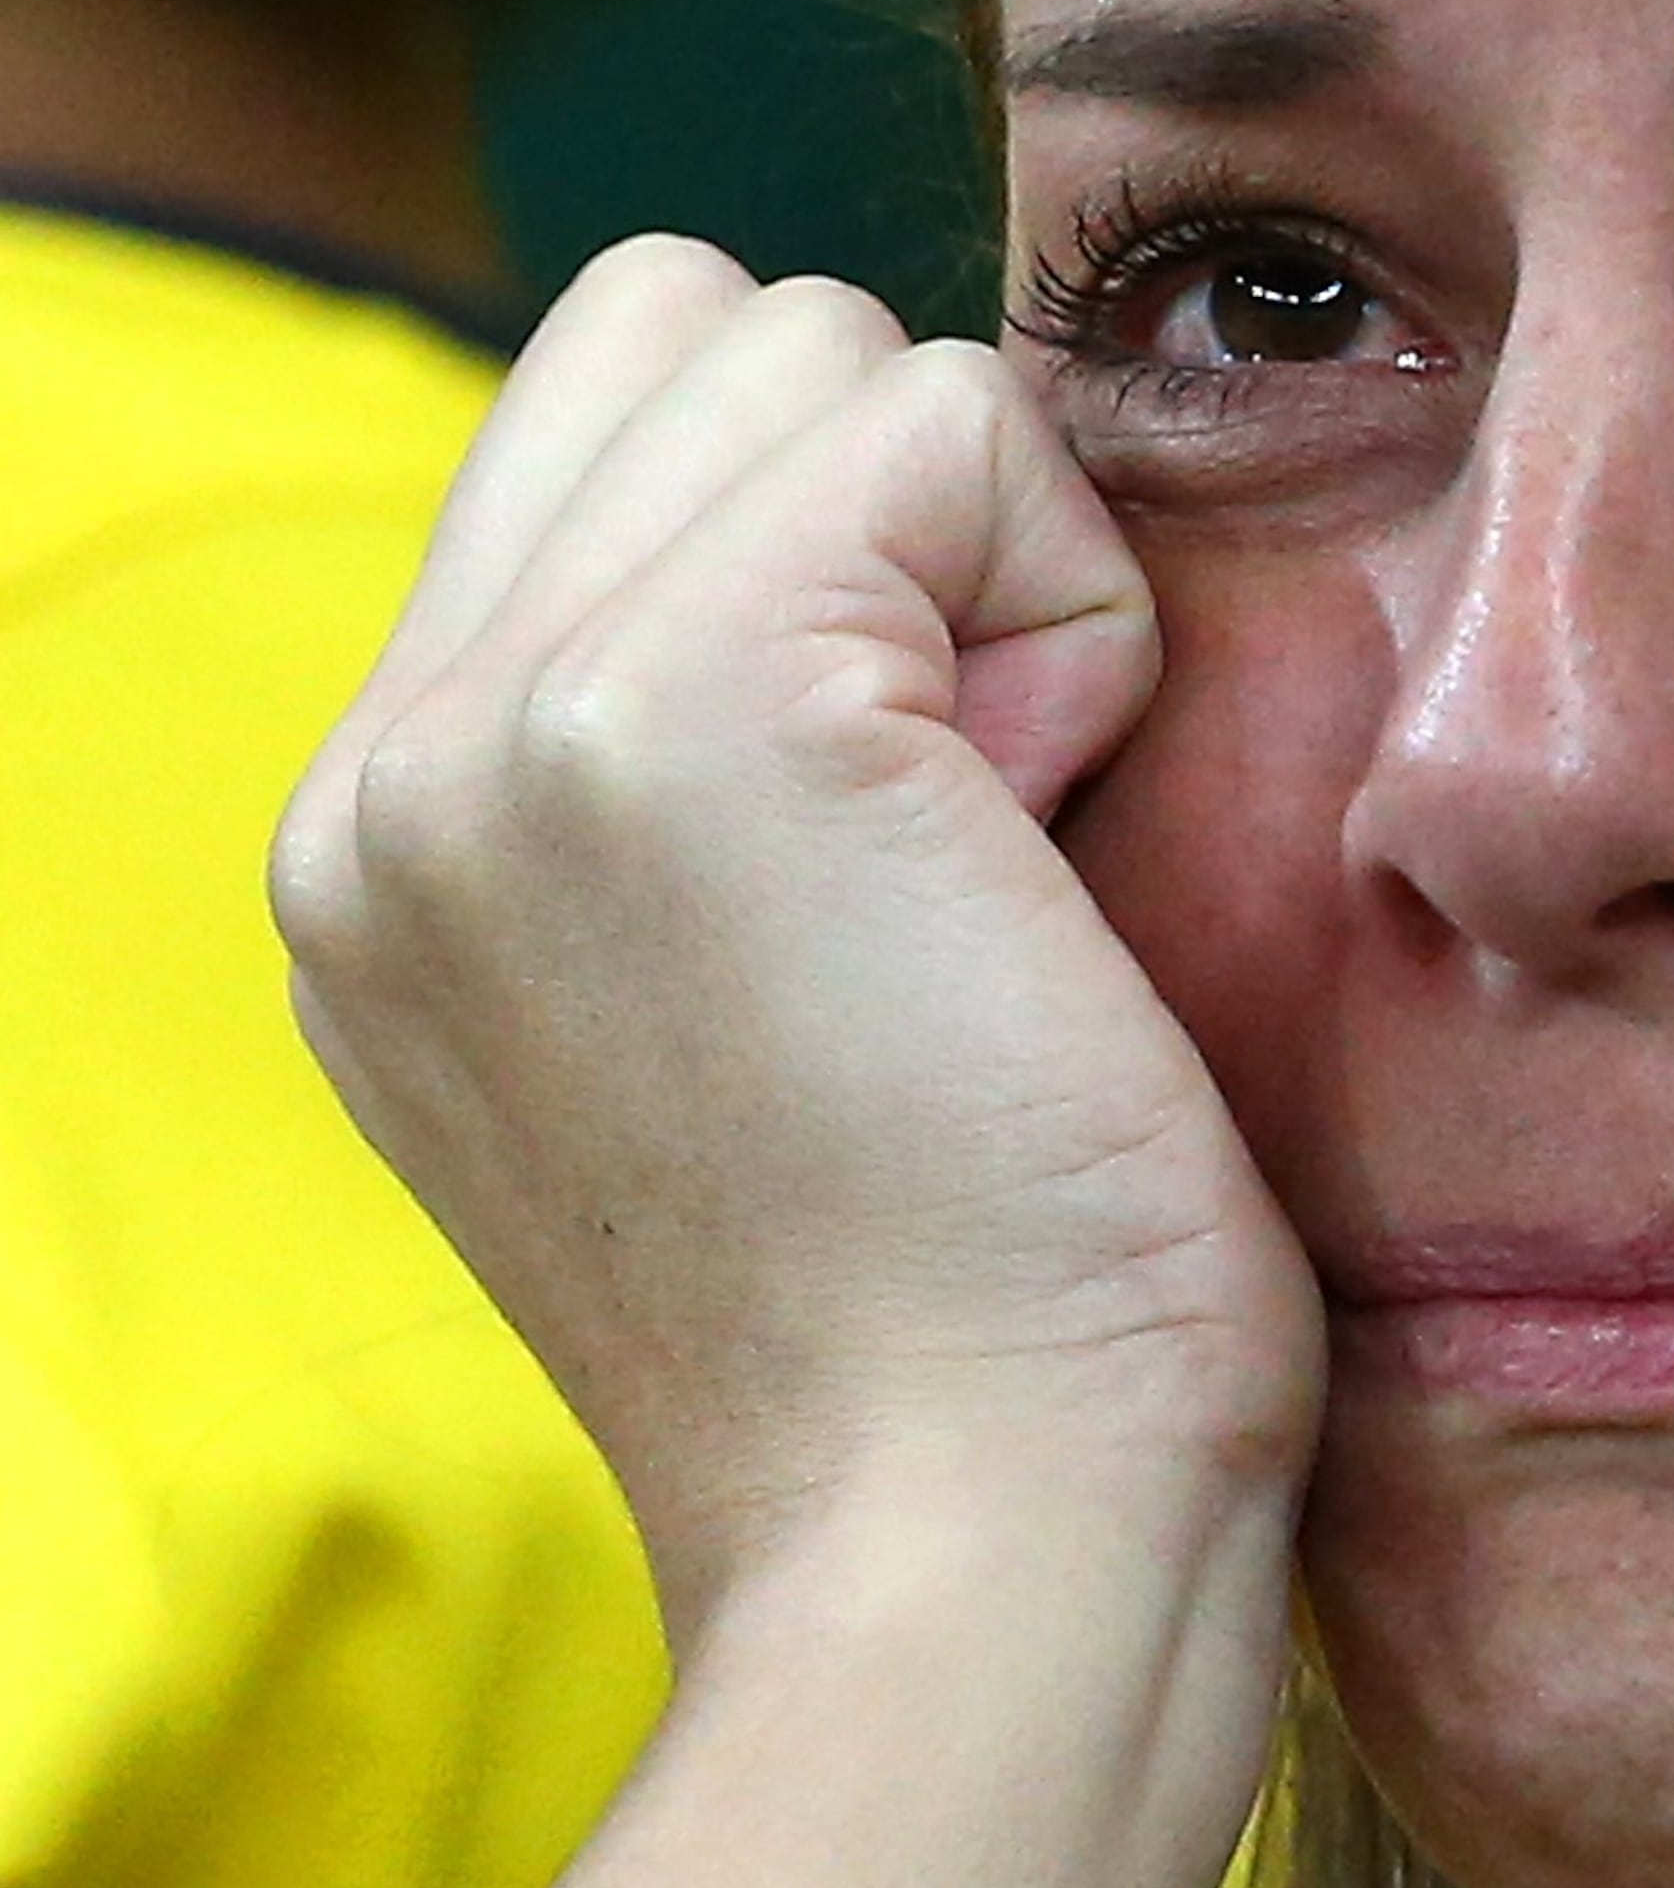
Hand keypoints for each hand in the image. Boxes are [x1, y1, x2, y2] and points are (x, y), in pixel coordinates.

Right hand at [274, 238, 1320, 1635]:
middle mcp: (382, 770)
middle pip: (696, 326)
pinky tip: (1041, 876)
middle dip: (901, 525)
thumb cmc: (982, 1344)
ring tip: (991, 875)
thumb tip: (871, 568)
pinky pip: (956, 423)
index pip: (607, 425)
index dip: (846, 563)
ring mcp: (496, 725)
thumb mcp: (740, 1033)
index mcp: (382, 845)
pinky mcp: (683, 703)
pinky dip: (1078, 617)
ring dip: (989, 573)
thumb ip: (705, 785)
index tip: (915, 875)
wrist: (983, 1562)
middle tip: (971, 858)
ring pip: (820, 345)